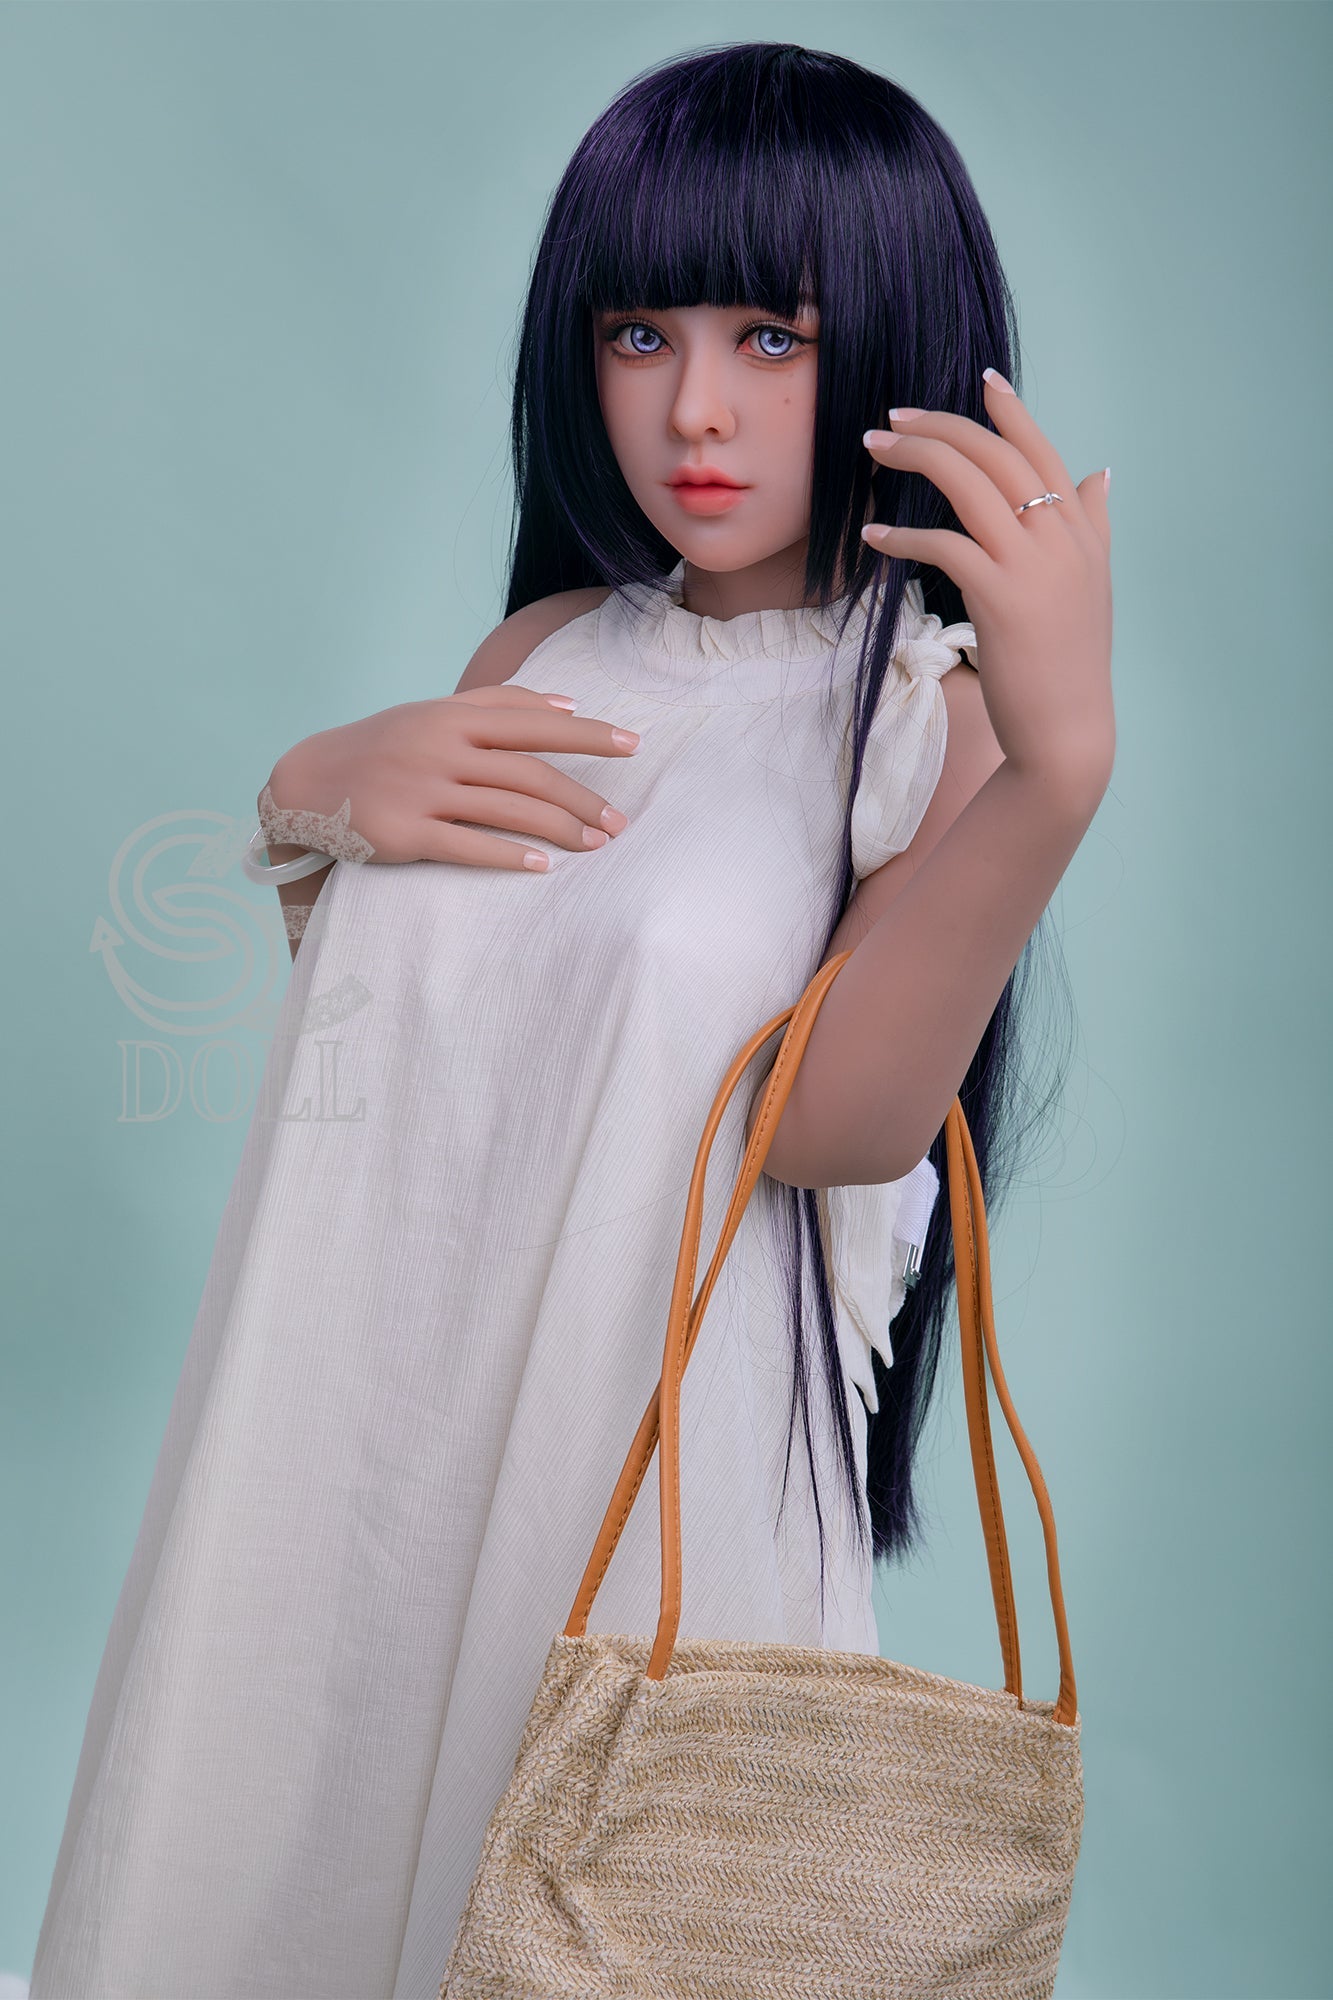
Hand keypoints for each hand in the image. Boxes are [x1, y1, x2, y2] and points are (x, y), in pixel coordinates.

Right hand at [262, 686, 638, 870]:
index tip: (632, 745)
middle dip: (582, 798)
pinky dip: (509, 855)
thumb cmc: (384, 746)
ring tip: (595, 846)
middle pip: (529, 772)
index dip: (587, 734)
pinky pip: (467, 846)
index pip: (534, 722)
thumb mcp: (434, 713)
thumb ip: (500, 703)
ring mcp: (423, 791)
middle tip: (619, 823)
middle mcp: (441, 750)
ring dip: (559, 829)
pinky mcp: (406, 833)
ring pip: (507, 810)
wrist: (308, 782)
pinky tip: (543, 865)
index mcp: (453, 718)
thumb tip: (569, 703)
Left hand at [862, 370, 1113, 800]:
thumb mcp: (1091, 584)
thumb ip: (1094, 523)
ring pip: (970, 484)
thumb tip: (1101, 474)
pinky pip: (944, 545)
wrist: (1069, 733)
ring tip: (874, 450)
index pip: (1043, 451)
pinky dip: (903, 536)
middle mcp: (1061, 538)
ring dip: (915, 458)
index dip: (1010, 411)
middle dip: (940, 425)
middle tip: (892, 418)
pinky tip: (873, 537)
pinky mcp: (1000, 598)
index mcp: (1081, 530)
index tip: (981, 377)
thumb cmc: (1069, 663)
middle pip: (997, 455)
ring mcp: (1033, 566)